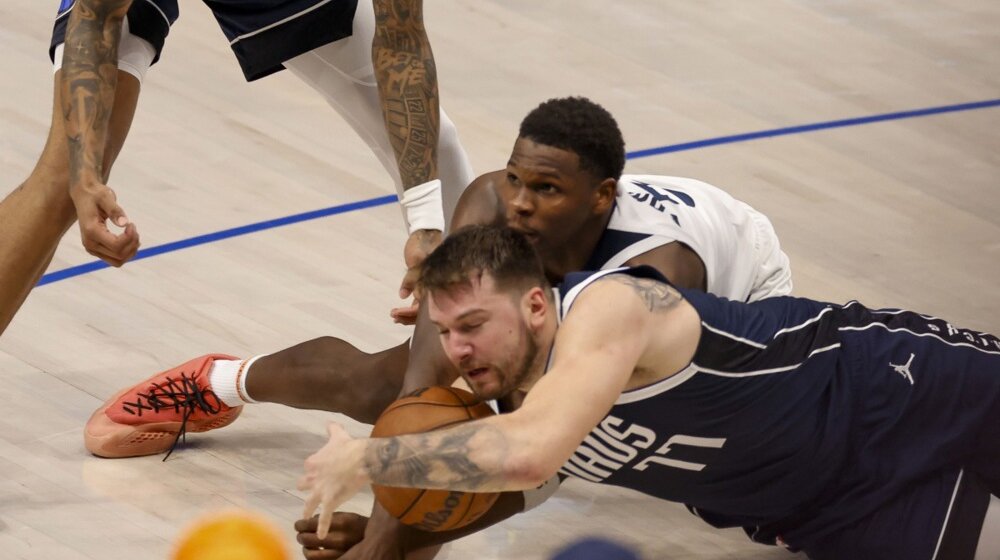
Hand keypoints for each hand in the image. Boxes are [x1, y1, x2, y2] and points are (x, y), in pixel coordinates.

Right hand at [70, 177, 139, 265]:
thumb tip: (124, 223)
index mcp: (90, 231)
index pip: (116, 246)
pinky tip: (129, 238)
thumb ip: (114, 209)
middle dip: (132, 243)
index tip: (132, 224)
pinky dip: (127, 252)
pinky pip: (116, 259)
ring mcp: (92, 249)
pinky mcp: (96, 250)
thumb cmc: (95, 194)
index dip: (130, 238)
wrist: (84, 195)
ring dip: (131, 250)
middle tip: (133, 227)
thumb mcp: (105, 196)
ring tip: (133, 233)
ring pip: (118, 261)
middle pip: (119, 255)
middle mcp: (89, 243)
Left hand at [295, 512, 367, 558]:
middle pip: (307, 539)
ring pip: (310, 554)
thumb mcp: (346, 516)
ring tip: (306, 546)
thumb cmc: (358, 526)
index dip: (300, 525)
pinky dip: (313, 557)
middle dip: (300, 537)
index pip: (310, 524)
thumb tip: (307, 522)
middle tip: (300, 535)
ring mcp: (339, 553)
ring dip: (305, 549)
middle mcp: (339, 539)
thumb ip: (328, 518)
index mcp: (341, 523)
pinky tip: (315, 552)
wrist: (375, 541)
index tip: (298, 525)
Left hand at [298, 423, 369, 538]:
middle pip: (303, 484)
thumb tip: (329, 422)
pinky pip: (324, 517)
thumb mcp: (339, 435)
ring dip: (307, 511)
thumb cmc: (350, 447)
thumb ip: (332, 429)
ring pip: (308, 503)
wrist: (361, 459)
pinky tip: (321, 536)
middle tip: (314, 490)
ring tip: (305, 518)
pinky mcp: (329, 501)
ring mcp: (320, 491)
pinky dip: (322, 526)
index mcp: (313, 462)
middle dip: (308, 487)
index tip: (324, 470)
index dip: (316, 470)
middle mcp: (312, 477)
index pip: (309, 467)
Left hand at [392, 229, 441, 324]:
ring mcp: (429, 288)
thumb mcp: (416, 261)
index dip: (411, 313)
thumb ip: (411, 279)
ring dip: (407, 314)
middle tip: (394, 317)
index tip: (398, 313)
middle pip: (424, 312)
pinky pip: (418, 303)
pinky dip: (409, 308)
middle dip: (408, 317)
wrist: (425, 234)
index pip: (425, 306)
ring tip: (394, 316)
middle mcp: (434, 289)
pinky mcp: (424, 286)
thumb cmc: (423, 246)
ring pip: (421, 309)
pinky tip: (398, 311)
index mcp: (435, 285)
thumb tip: (404, 295)